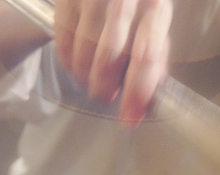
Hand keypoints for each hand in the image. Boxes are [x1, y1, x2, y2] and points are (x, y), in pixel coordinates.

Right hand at [54, 0, 171, 124]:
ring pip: (84, 52)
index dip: (136, 92)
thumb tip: (146, 105)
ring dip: (86, 76)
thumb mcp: (151, 26)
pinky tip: (77, 62)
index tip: (129, 119)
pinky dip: (69, 62)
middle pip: (110, 56)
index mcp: (155, 8)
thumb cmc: (134, 6)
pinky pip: (64, 44)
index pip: (147, 56)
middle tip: (105, 97)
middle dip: (105, 86)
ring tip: (91, 77)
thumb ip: (154, 64)